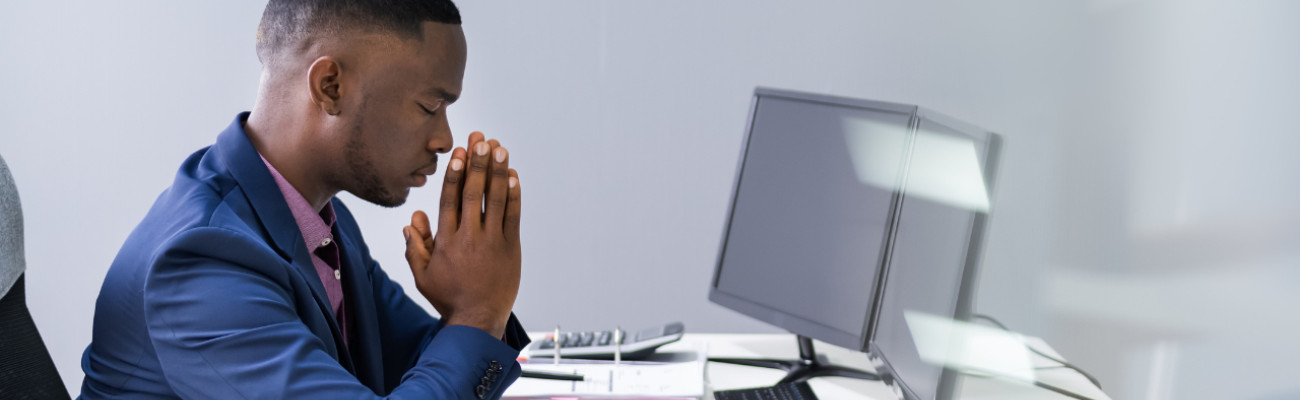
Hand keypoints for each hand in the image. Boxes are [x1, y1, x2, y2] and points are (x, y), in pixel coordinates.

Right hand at [403, 132, 520, 337]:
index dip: (455, 175)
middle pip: (474, 194)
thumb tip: (412, 220)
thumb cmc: (448, 297)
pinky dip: (514, 196)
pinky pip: (513, 217)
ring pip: (496, 201)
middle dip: (477, 164)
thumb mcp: (422, 275)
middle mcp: (469, 237)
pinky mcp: (510, 248)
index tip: (458, 154)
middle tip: (481, 140)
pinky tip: (514, 177)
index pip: (450, 201)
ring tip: (499, 149)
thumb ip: (415, 247)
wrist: (478, 319)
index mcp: (446, 241)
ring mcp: (492, 242)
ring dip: (498, 173)